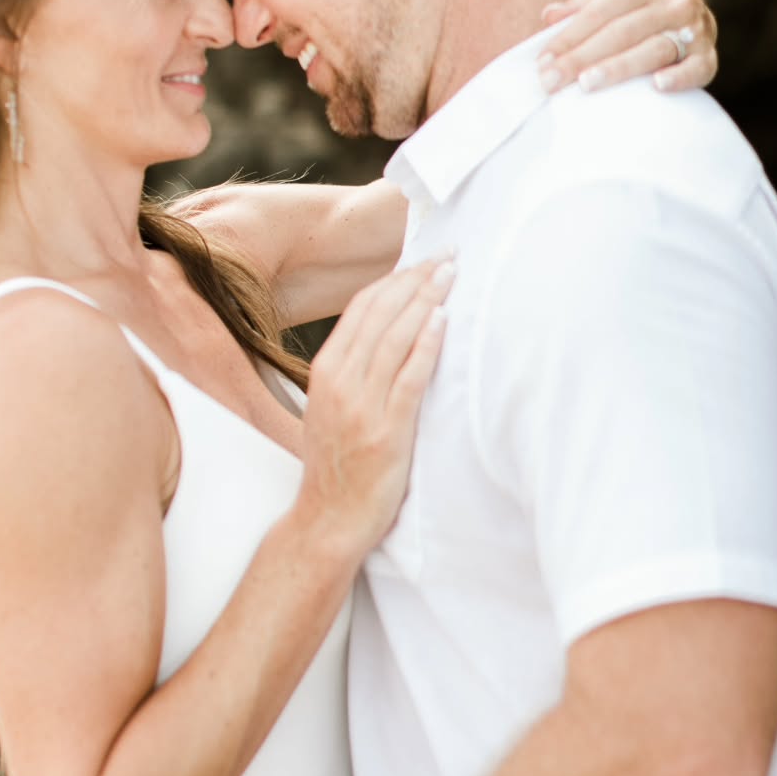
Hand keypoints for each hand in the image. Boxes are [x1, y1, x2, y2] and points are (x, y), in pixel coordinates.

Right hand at [296, 257, 452, 550]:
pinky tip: (443, 320)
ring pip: (395, 337)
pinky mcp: (386, 430)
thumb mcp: (331, 407)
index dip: (394, 279)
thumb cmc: (337, 464)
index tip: (422, 261)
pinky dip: (426, 344)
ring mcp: (361, 405)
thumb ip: (353, 371)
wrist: (329, 518)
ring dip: (426, 300)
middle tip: (447, 257)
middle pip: (381, 313)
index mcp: (324, 371)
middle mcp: (339, 381)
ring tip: (451, 276)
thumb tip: (388, 333)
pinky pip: (409, 377)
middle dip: (416, 279)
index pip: (361, 308)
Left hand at [537, 0, 718, 94]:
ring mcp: (696, 29)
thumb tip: (549, 15)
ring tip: (586, 84)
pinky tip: (656, 86)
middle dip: (582, 57)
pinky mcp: (708, 57)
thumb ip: (581, 3)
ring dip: (619, 67)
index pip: (600, 12)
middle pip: (621, 32)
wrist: (685, 15)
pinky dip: (681, 77)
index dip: (569, 36)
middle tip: (551, 81)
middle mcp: (674, 0)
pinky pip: (698, 68)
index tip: (542, 61)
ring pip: (654, 49)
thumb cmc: (634, 8)